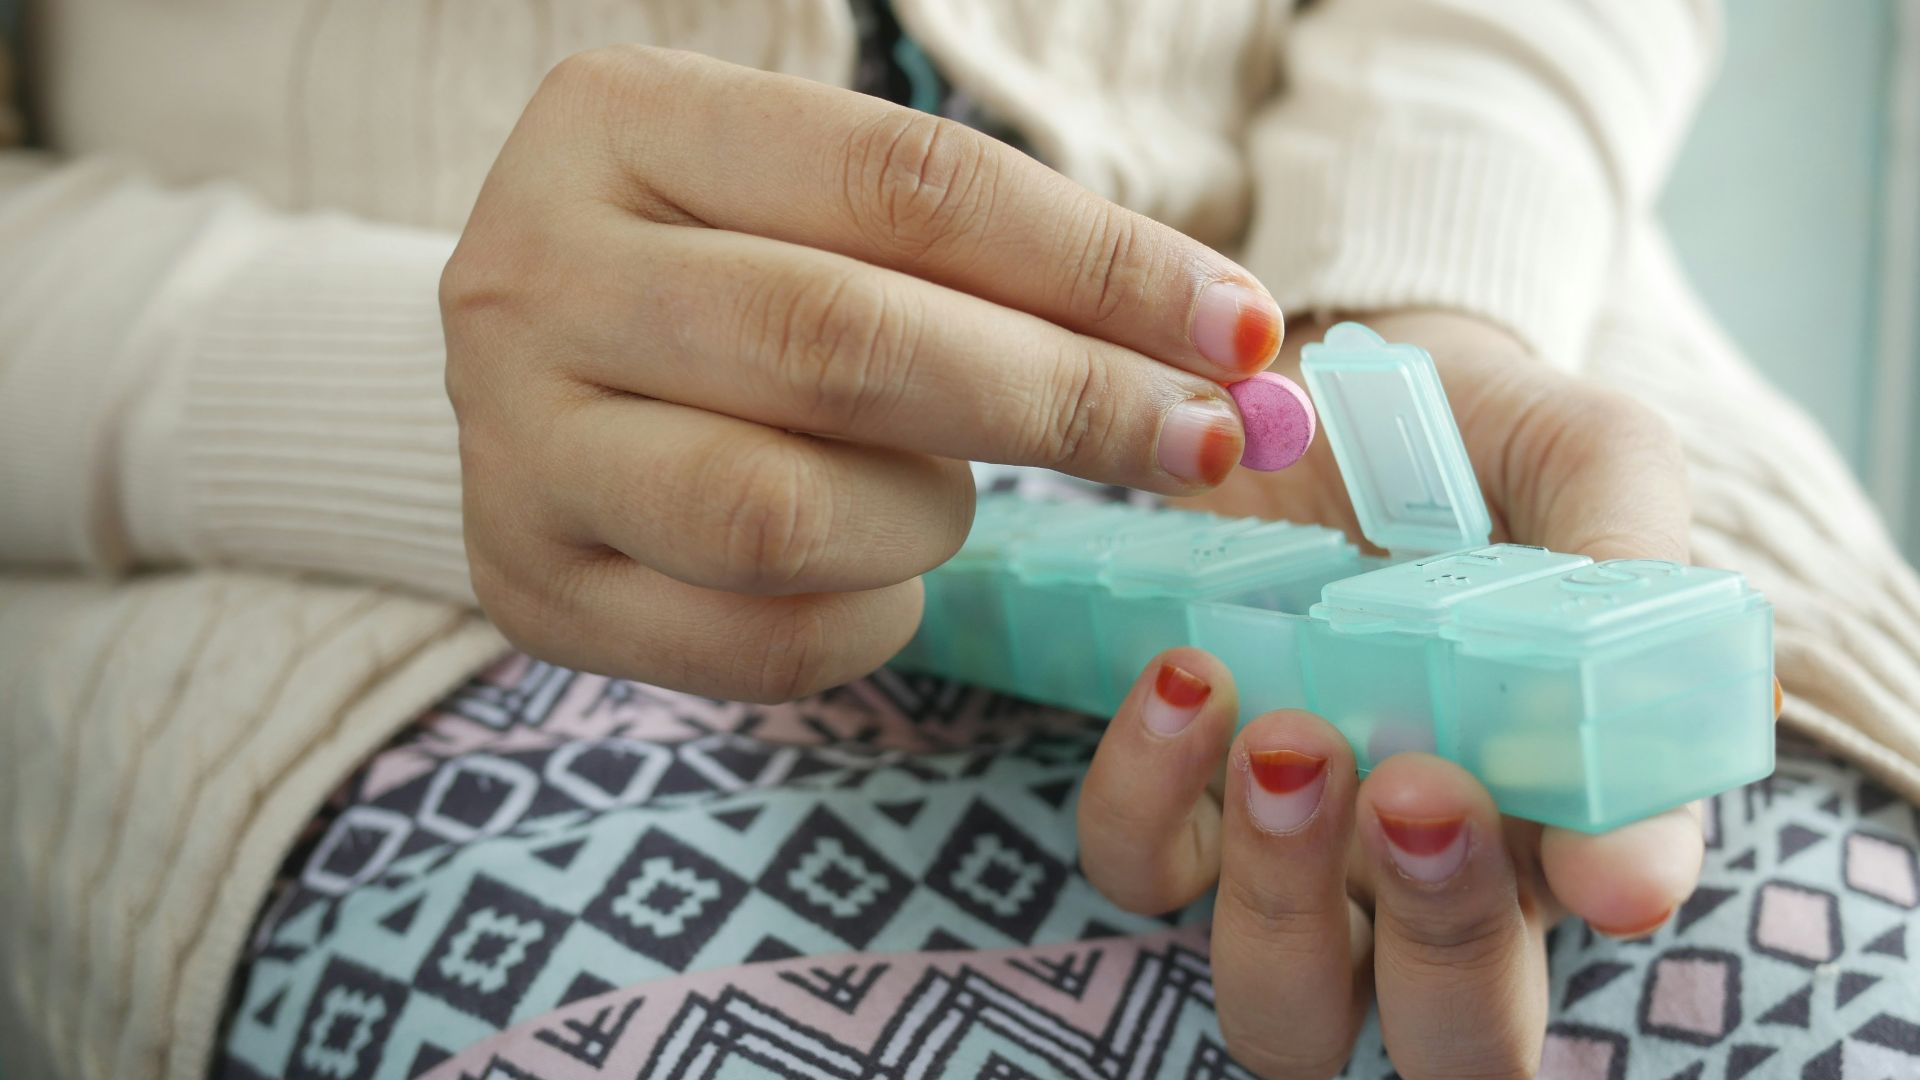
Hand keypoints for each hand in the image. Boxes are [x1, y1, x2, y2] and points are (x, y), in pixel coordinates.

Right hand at [441, 47, 1281, 700]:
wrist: (543, 374)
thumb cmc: (733, 274)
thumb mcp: (827, 210)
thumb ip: (1000, 261)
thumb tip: (1235, 353)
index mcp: (621, 122)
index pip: (902, 182)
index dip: (1096, 263)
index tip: (1240, 330)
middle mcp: (533, 271)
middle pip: (843, 344)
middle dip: (1061, 401)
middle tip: (1200, 442)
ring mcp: (511, 440)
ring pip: (784, 514)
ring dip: (927, 518)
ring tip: (943, 494)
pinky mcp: (527, 584)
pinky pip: (755, 638)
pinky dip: (868, 619)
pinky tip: (878, 574)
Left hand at [1079, 312, 1706, 1076]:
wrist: (1326, 373)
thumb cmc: (1481, 437)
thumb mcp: (1588, 465)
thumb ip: (1627, 595)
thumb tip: (1638, 860)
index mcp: (1559, 814)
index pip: (1589, 937)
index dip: (1586, 921)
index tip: (1588, 856)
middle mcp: (1429, 870)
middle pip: (1447, 1044)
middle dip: (1441, 950)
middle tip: (1417, 789)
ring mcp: (1294, 847)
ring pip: (1282, 1003)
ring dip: (1283, 896)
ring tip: (1287, 735)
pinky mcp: (1175, 792)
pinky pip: (1138, 867)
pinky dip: (1145, 797)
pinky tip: (1183, 674)